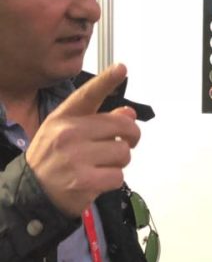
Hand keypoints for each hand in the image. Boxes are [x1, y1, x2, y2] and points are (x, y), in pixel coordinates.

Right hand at [26, 64, 139, 216]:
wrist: (31, 193)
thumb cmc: (54, 160)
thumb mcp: (68, 134)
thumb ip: (98, 121)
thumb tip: (128, 113)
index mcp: (64, 118)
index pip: (88, 95)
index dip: (107, 80)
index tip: (121, 68)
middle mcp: (68, 134)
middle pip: (122, 126)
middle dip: (130, 137)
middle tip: (125, 143)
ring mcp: (75, 157)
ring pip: (123, 152)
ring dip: (119, 162)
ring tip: (102, 166)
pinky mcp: (84, 180)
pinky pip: (119, 176)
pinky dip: (113, 180)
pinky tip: (98, 180)